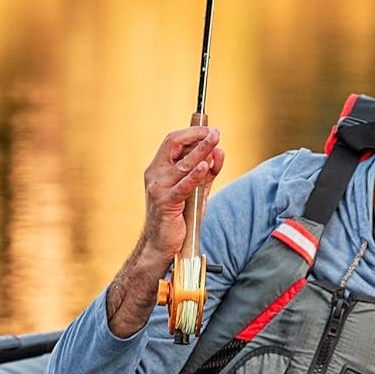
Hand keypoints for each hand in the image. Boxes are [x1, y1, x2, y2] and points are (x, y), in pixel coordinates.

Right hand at [138, 126, 224, 267]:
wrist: (162, 245)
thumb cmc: (179, 218)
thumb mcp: (196, 192)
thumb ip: (207, 174)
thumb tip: (219, 152)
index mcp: (159, 168)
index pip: (173, 141)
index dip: (192, 133)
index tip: (209, 128)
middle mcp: (155, 174)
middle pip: (174, 145)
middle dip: (196, 136)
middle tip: (215, 132)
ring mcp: (158, 188)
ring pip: (182, 164)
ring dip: (201, 150)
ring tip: (215, 141)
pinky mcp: (166, 203)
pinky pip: (183, 186)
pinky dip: (195, 175)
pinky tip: (206, 165)